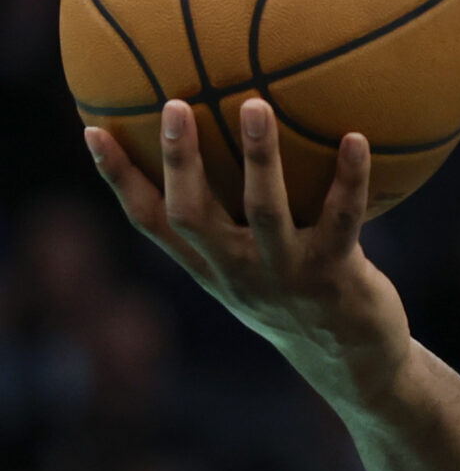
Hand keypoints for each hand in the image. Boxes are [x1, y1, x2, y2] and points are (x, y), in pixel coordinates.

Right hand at [86, 98, 410, 402]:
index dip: (119, 180)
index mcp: (210, 268)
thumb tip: (226, 149)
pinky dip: (350, 178)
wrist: (354, 365)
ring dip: (260, 157)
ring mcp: (286, 274)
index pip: (151, 222)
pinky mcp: (335, 275)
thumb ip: (232, 226)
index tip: (93, 132)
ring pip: (264, 210)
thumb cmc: (300, 302)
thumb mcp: (252, 272)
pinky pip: (343, 218)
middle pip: (193, 213)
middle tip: (174, 105)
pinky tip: (355, 139)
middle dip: (179, 160)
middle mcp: (238, 272)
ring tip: (257, 105)